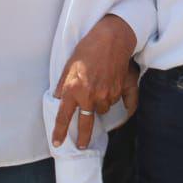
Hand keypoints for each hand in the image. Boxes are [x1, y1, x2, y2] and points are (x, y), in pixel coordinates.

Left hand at [52, 15, 138, 149]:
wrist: (112, 37)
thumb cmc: (87, 49)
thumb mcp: (68, 67)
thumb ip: (63, 86)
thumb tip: (59, 100)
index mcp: (73, 90)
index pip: (63, 117)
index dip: (59, 132)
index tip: (58, 143)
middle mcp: (90, 95)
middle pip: (86, 123)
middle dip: (83, 137)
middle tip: (82, 145)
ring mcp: (107, 93)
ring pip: (103, 109)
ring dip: (100, 106)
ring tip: (99, 95)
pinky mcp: (120, 88)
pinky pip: (121, 103)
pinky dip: (119, 103)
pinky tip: (124, 110)